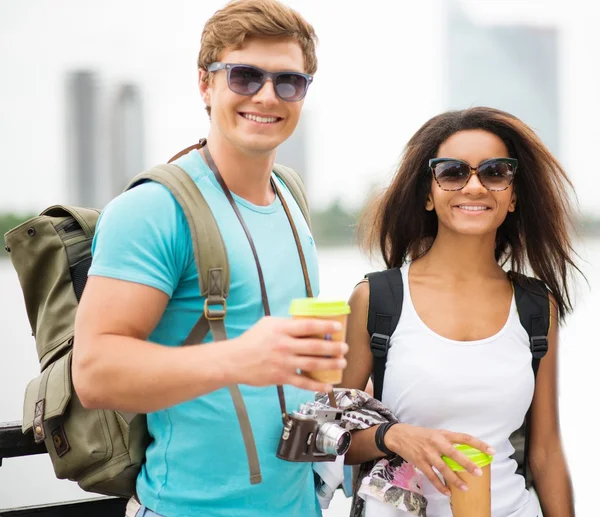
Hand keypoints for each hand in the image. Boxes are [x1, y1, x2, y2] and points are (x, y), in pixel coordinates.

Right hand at [230, 316, 347, 391]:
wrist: (235, 360)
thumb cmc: (252, 340)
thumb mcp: (268, 324)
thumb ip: (287, 323)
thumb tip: (306, 322)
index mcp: (282, 329)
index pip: (308, 326)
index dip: (325, 325)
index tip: (338, 326)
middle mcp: (284, 345)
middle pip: (315, 346)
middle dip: (334, 347)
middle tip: (345, 348)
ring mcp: (284, 363)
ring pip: (313, 364)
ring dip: (331, 364)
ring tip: (342, 363)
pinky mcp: (281, 377)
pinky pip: (303, 383)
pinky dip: (317, 385)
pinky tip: (328, 386)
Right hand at [385, 424, 495, 495]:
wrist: (399, 435)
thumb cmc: (421, 435)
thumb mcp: (436, 433)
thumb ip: (449, 441)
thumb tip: (466, 452)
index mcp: (443, 434)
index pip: (464, 437)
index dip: (478, 444)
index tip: (491, 451)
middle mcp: (436, 443)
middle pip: (453, 453)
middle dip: (466, 463)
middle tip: (478, 472)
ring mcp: (427, 453)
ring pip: (443, 468)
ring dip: (454, 479)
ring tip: (465, 488)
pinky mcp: (420, 463)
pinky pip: (432, 476)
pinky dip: (440, 485)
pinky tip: (447, 492)